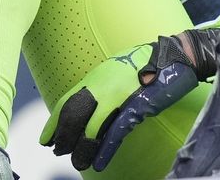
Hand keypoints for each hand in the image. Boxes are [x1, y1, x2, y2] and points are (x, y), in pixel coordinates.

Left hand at [40, 30, 216, 171]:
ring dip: (82, 149)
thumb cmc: (145, 63)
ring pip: (91, 129)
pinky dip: (105, 150)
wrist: (173, 56)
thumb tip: (86, 104)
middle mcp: (101, 85)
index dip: (53, 124)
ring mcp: (117, 96)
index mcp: (95, 77)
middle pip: (73, 116)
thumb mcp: (115, 71)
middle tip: (59, 152)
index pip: (65, 102)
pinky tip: (98, 162)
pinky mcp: (135, 107)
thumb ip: (100, 87)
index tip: (46, 140)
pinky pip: (115, 132)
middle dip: (64, 138)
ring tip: (78, 163)